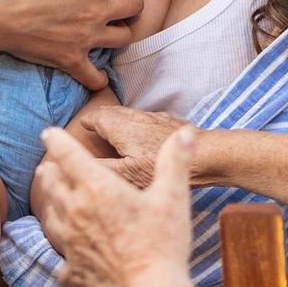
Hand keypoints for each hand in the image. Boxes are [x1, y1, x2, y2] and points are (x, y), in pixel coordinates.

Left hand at [33, 123, 197, 286]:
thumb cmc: (161, 244)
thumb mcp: (173, 197)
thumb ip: (176, 161)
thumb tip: (186, 134)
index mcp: (96, 188)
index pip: (67, 155)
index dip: (56, 140)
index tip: (49, 133)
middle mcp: (76, 212)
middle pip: (51, 185)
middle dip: (49, 172)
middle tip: (47, 168)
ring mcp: (71, 243)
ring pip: (49, 218)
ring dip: (49, 205)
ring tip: (51, 201)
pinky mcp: (73, 271)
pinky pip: (60, 261)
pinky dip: (62, 256)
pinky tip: (67, 260)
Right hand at [69, 101, 191, 191]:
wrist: (207, 155)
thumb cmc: (164, 167)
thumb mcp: (128, 173)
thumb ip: (103, 167)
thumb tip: (81, 163)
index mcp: (122, 128)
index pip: (97, 119)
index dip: (87, 122)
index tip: (80, 125)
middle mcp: (136, 118)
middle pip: (113, 113)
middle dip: (101, 117)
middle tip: (93, 122)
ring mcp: (155, 118)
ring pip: (130, 114)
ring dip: (119, 118)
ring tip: (113, 124)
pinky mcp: (170, 123)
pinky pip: (147, 118)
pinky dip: (137, 123)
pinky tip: (143, 131)